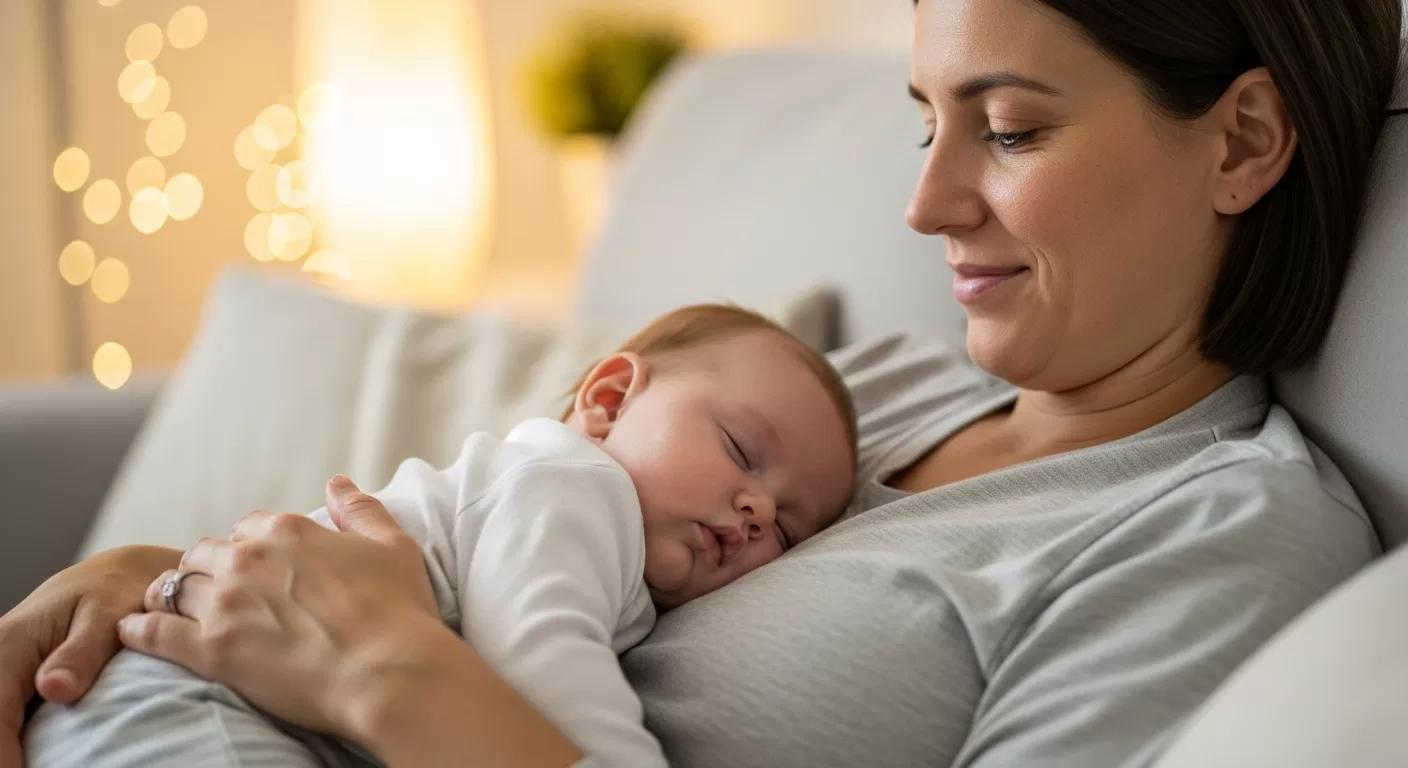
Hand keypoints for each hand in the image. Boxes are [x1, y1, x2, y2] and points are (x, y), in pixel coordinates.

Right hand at [0, 545, 178, 767]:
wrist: (120, 578)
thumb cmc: (117, 594)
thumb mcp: (106, 617)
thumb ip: (82, 653)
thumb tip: (53, 689)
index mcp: (10, 642)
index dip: (2, 751)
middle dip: (2, 752)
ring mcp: (3, 671)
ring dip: (7, 746)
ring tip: (26, 766)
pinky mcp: (13, 682)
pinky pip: (7, 715)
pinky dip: (13, 738)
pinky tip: (25, 758)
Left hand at [118, 476, 442, 737]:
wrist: (389, 672)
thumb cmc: (399, 612)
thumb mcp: (391, 547)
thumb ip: (361, 509)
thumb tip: (338, 482)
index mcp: (288, 530)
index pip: (247, 525)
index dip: (250, 544)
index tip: (257, 565)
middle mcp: (249, 558)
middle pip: (204, 553)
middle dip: (207, 568)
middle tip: (216, 591)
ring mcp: (225, 603)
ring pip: (173, 586)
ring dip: (171, 595)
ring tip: (170, 607)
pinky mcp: (210, 649)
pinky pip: (153, 631)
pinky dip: (139, 628)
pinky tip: (133, 630)